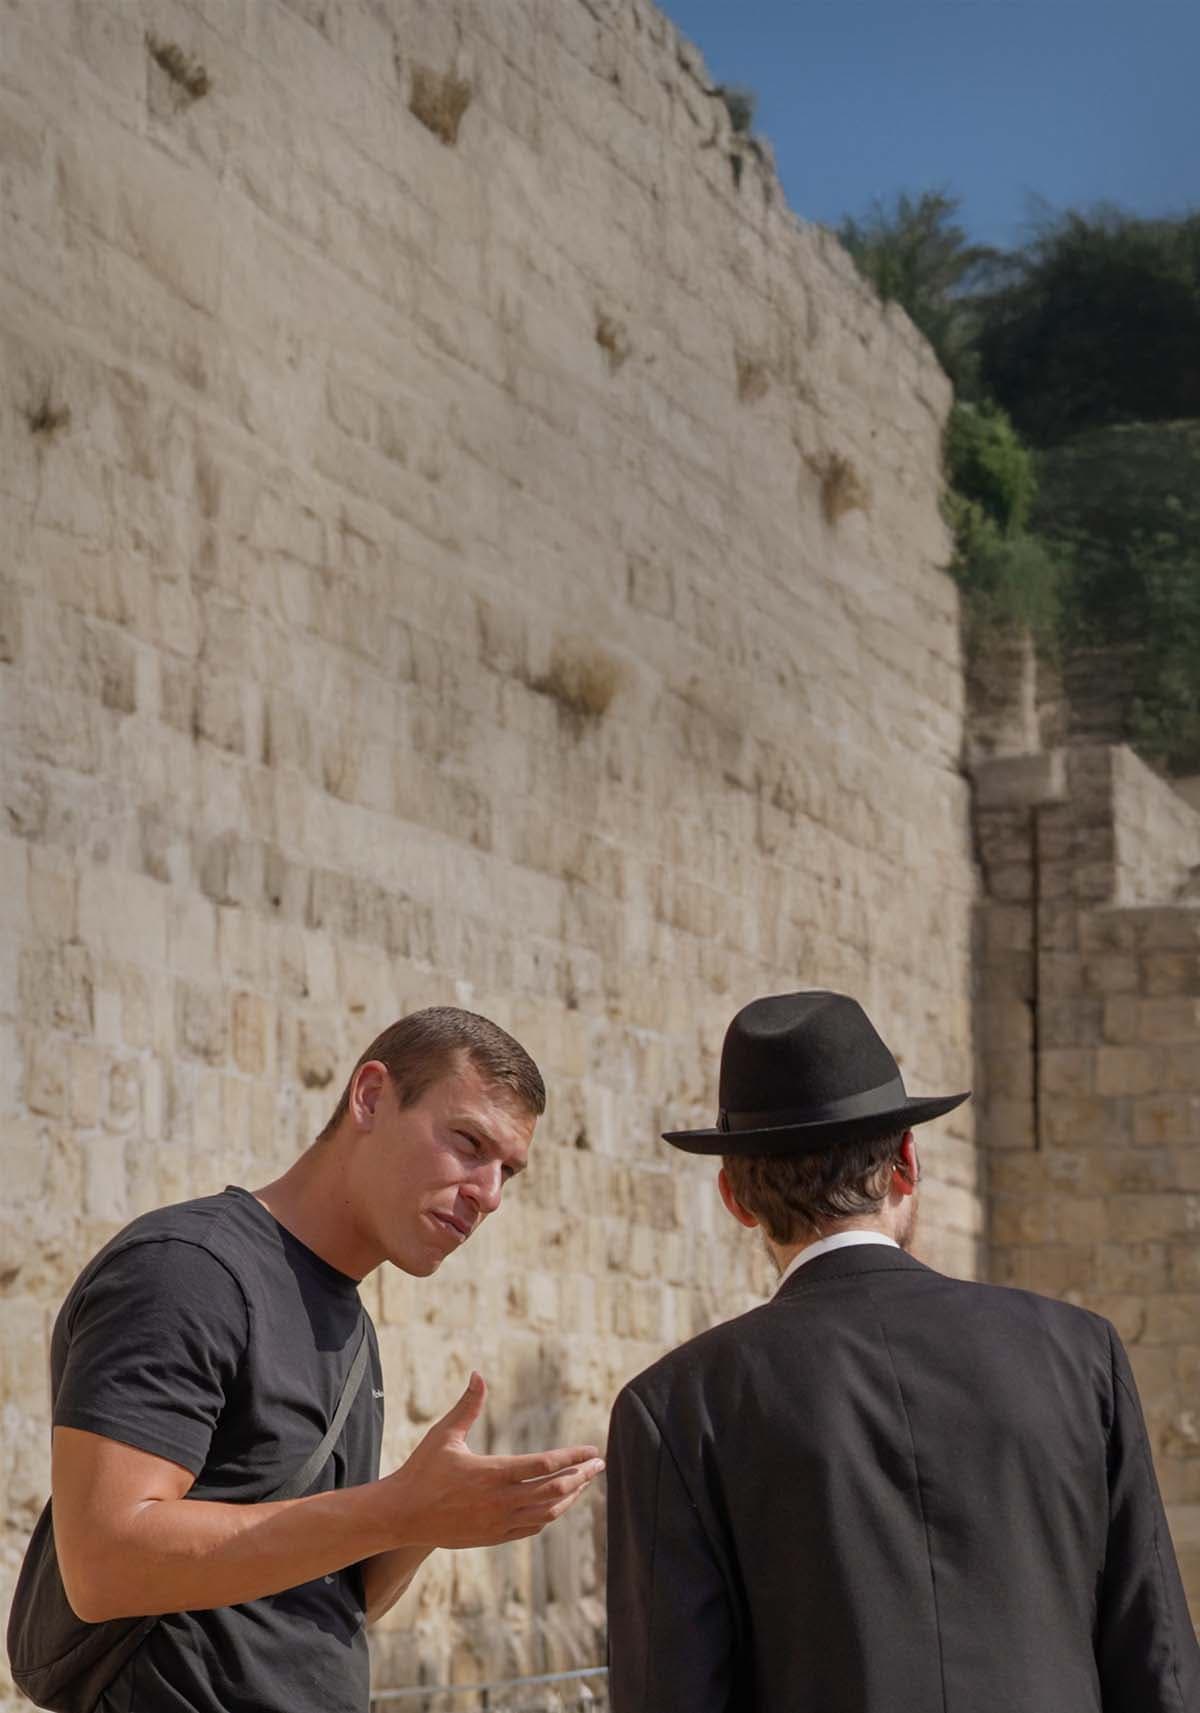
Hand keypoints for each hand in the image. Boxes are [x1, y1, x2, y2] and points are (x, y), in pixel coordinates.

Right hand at [384, 1373, 603, 1547]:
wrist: (402, 1515)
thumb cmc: (422, 1471)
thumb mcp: (444, 1434)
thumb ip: (467, 1406)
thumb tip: (478, 1374)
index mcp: (493, 1473)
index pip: (545, 1465)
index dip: (573, 1457)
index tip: (592, 1451)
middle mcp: (501, 1501)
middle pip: (555, 1490)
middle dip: (582, 1477)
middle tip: (599, 1465)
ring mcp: (498, 1523)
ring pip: (547, 1513)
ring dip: (570, 1497)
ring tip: (583, 1484)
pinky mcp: (493, 1537)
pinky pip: (531, 1527)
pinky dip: (549, 1515)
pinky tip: (556, 1505)